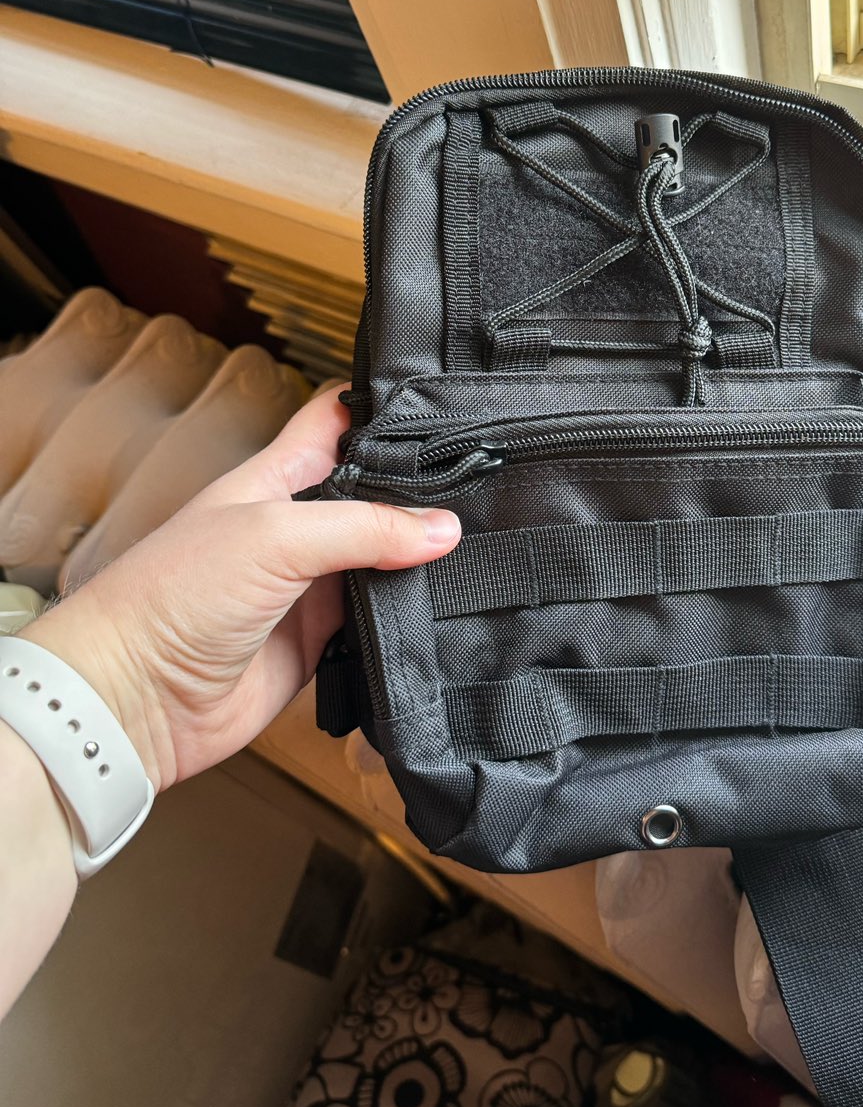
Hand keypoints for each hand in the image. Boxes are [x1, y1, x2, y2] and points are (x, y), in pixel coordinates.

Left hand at [16, 389, 460, 791]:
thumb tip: (442, 528)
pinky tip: (439, 609)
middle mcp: (298, 526)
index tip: (443, 409)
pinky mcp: (319, 641)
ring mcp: (310, 584)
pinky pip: (377, 623)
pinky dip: (406, 619)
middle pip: (374, 492)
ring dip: (419, 559)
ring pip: (384, 559)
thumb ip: (365, 526)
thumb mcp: (275, 536)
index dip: (383, 408)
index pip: (337, 421)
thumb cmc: (170, 597)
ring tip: (479, 547)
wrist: (136, 697)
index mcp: (278, 477)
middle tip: (481, 485)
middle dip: (422, 490)